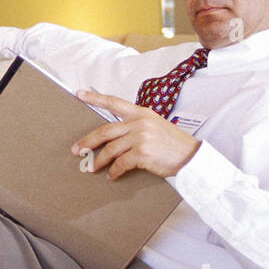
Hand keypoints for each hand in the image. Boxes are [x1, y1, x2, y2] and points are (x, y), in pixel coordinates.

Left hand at [71, 90, 200, 178]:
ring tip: (92, 167)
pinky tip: (111, 175)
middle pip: (105, 130)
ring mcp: (140, 137)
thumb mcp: (155, 126)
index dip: (95, 98)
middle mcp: (139, 122)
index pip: (114, 102)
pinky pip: (120, 163)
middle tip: (77, 149)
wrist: (191, 156)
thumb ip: (136, 126)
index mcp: (141, 113)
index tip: (80, 93)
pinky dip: (114, 171)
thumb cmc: (173, 144)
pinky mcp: (142, 153)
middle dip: (88, 141)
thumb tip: (114, 136)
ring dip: (99, 160)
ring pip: (110, 149)